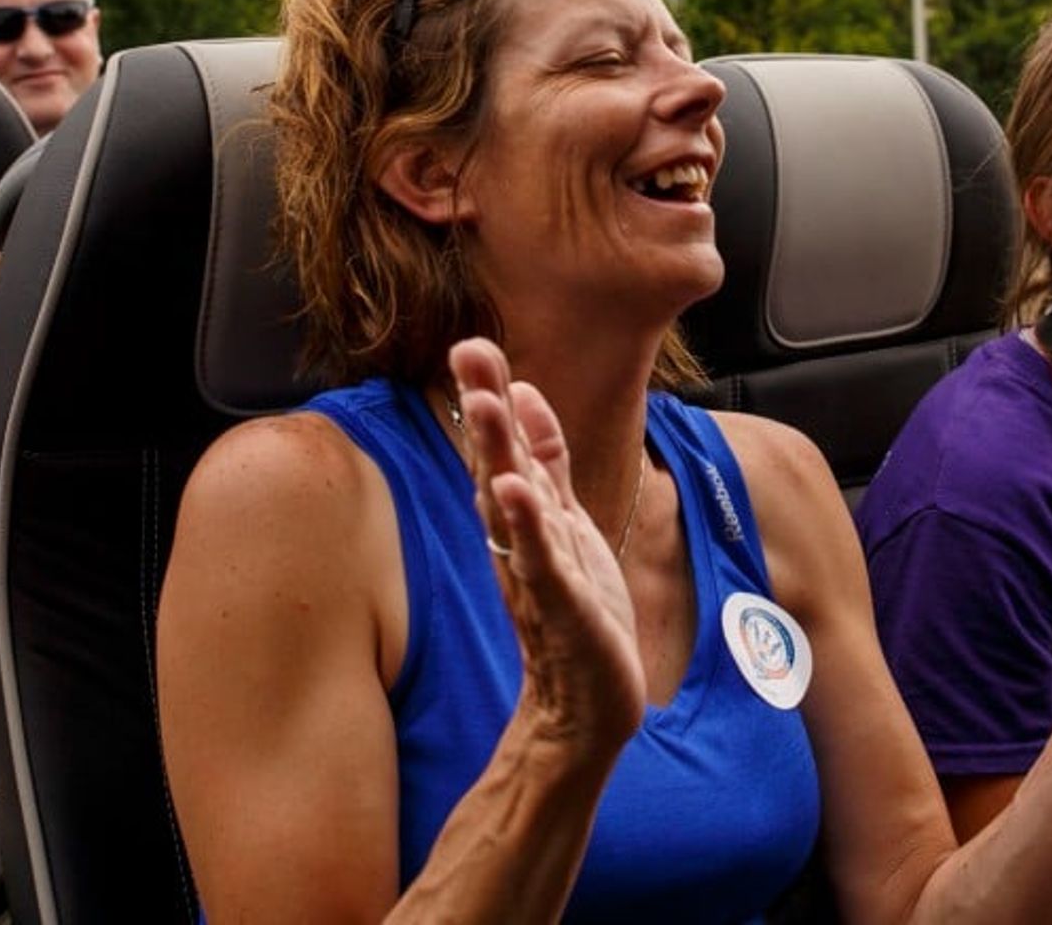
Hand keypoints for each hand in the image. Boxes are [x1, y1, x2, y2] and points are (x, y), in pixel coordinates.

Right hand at [449, 337, 645, 752]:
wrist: (585, 707)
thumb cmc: (575, 610)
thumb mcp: (565, 520)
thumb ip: (547, 460)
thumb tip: (526, 394)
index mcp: (524, 517)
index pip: (502, 448)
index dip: (491, 396)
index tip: (472, 344)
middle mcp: (519, 541)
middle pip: (496, 465)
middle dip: (484, 409)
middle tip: (467, 351)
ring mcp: (536, 573)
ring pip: (511, 506)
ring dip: (497, 455)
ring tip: (483, 405)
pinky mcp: (561, 609)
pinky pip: (540, 562)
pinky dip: (527, 526)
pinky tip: (517, 491)